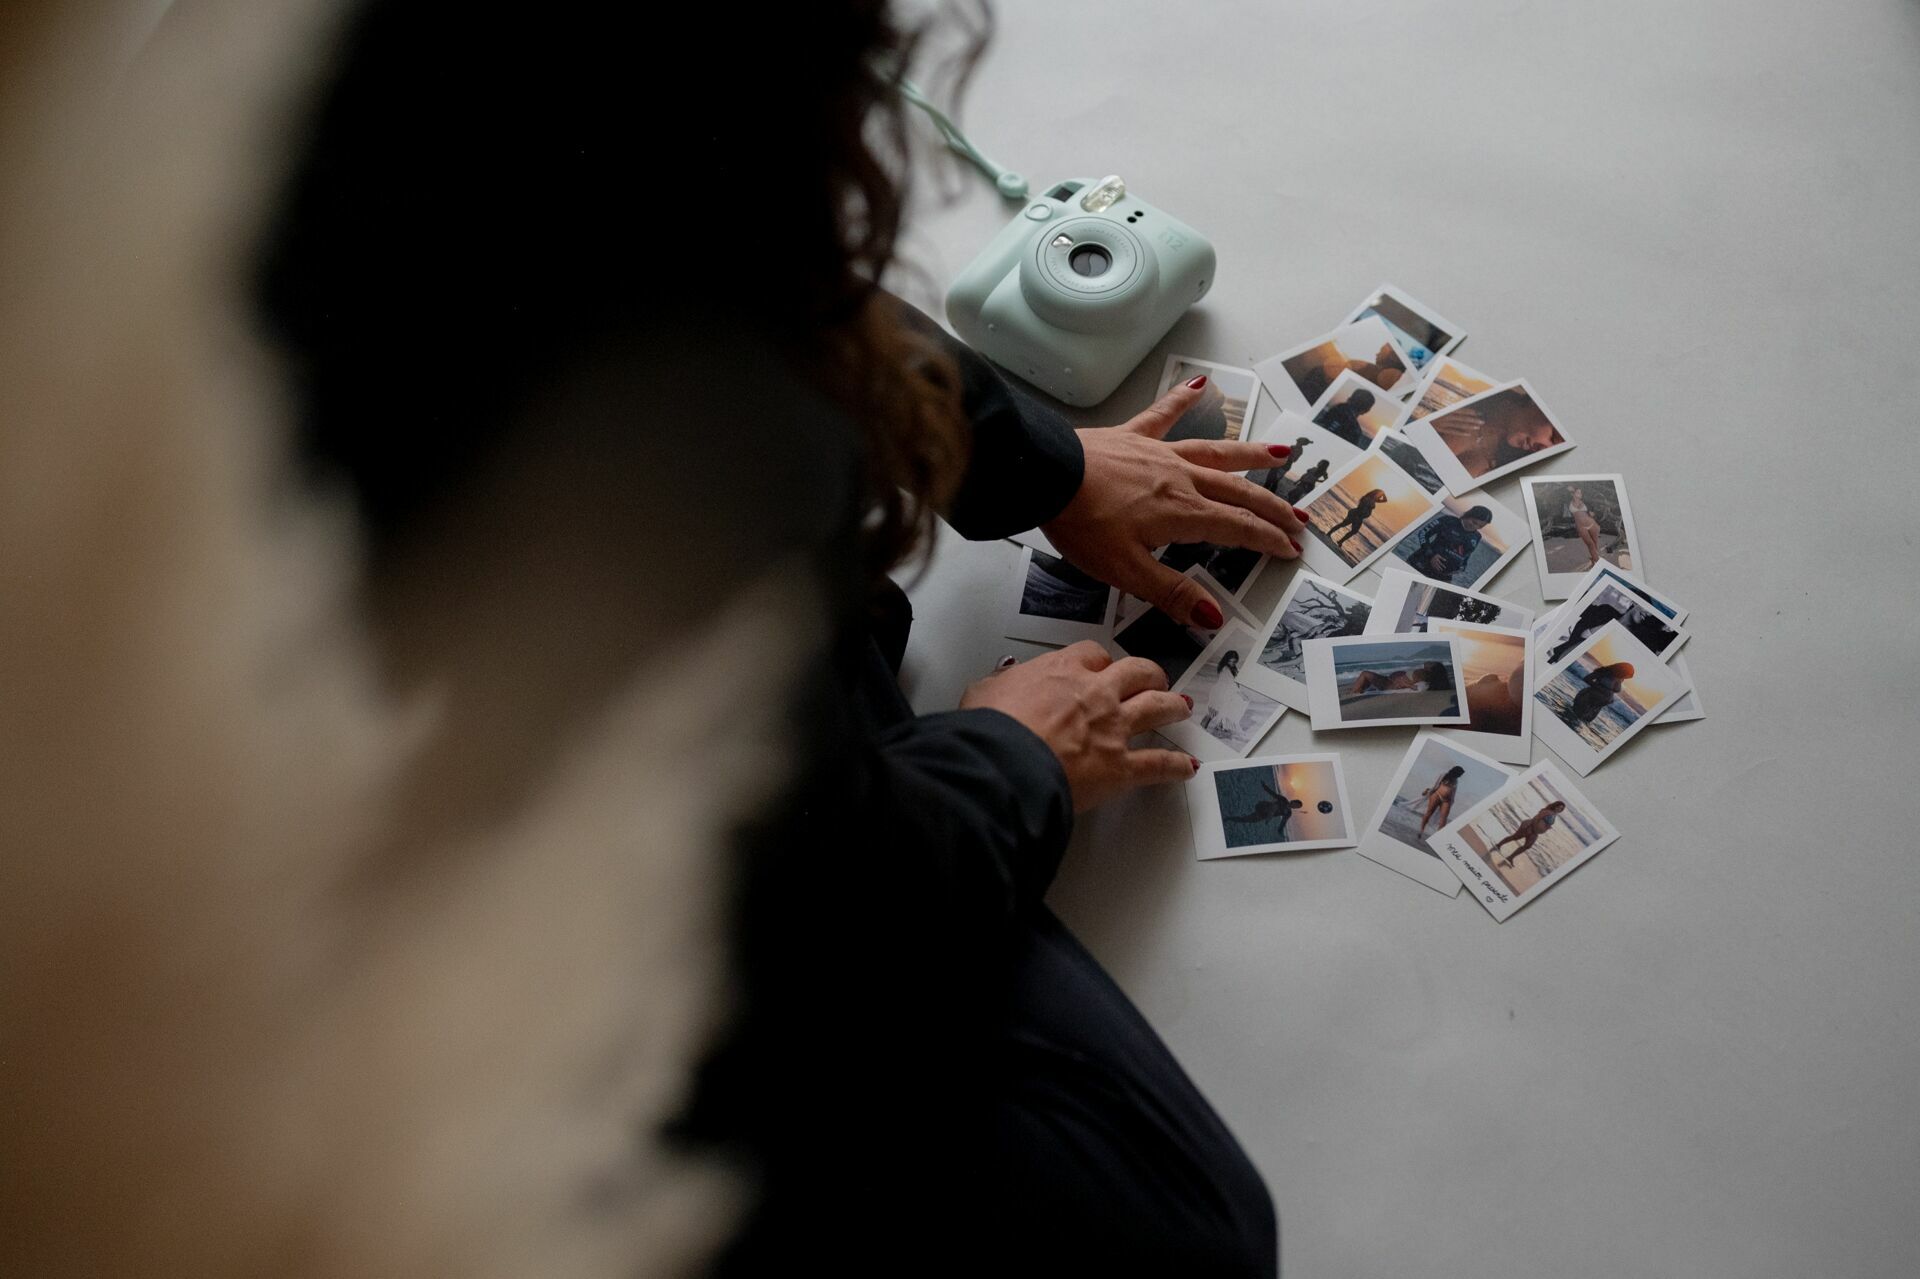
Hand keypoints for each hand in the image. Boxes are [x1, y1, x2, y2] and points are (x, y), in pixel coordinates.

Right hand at [960, 642, 1195, 811]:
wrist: (1004, 764)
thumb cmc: (991, 730)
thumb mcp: (982, 692)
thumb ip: (1000, 684)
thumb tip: (999, 683)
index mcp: (1062, 671)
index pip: (1092, 655)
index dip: (1101, 661)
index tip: (1101, 667)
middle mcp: (1096, 694)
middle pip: (1137, 673)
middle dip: (1149, 675)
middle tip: (1153, 679)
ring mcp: (1113, 729)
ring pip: (1157, 708)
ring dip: (1173, 706)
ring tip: (1182, 707)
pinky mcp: (1121, 768)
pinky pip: (1158, 764)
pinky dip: (1175, 766)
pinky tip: (1185, 767)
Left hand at [1039, 377, 1306, 629]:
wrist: (1044, 476)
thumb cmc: (1080, 523)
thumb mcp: (1126, 571)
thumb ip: (1171, 592)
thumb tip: (1211, 615)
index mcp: (1182, 514)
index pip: (1238, 528)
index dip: (1268, 540)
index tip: (1290, 549)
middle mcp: (1180, 478)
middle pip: (1238, 491)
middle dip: (1272, 506)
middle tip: (1299, 517)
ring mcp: (1158, 454)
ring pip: (1216, 453)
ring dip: (1249, 455)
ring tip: (1280, 451)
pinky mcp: (1133, 436)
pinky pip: (1164, 415)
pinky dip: (1183, 400)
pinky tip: (1201, 387)